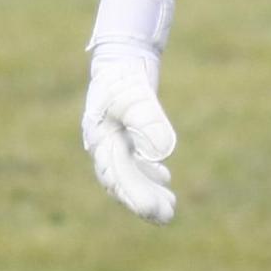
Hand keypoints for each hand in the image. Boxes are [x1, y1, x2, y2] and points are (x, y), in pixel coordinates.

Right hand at [81, 0, 178, 223]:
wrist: (119, 54)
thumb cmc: (124, 73)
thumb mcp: (137, 93)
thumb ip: (148, 119)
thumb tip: (163, 150)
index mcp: (100, 138)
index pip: (118, 175)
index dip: (135, 195)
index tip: (154, 210)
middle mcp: (103, 144)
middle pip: (122, 180)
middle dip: (143, 200)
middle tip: (168, 216)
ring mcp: (111, 140)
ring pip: (128, 174)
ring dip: (147, 190)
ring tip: (170, 207)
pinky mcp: (122, 134)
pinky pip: (132, 162)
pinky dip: (147, 173)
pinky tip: (164, 178)